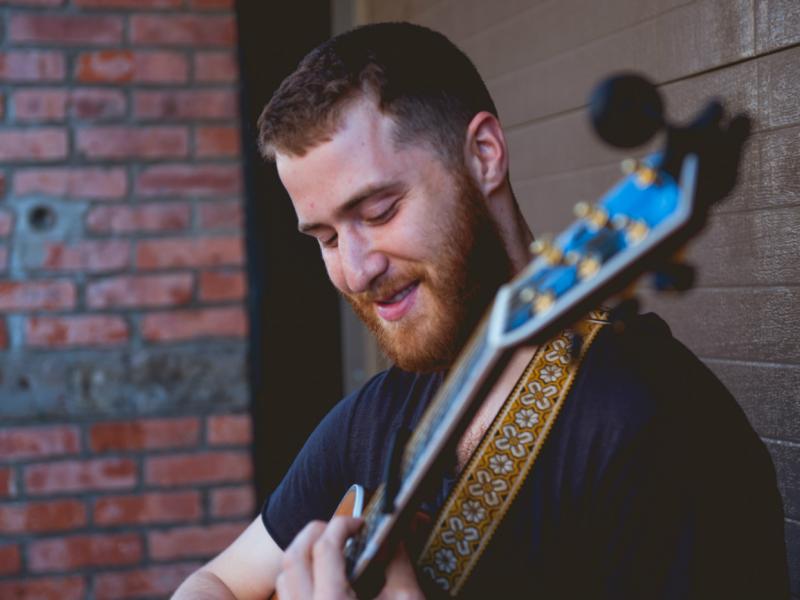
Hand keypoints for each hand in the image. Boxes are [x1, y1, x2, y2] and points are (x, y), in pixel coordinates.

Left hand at [276, 516, 424, 599]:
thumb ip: (399, 563)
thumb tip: (394, 535)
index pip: (325, 547)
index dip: (343, 524)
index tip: (361, 523)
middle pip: (293, 556)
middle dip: (316, 532)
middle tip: (341, 529)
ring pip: (285, 578)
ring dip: (303, 556)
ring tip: (331, 551)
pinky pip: (287, 597)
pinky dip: (300, 580)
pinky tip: (325, 580)